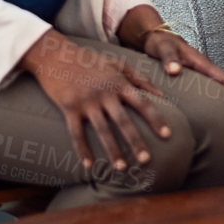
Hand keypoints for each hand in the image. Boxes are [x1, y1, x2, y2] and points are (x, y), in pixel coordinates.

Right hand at [20, 31, 170, 172]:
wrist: (56, 55)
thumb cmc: (90, 61)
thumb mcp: (117, 64)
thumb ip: (140, 79)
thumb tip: (161, 95)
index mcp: (119, 83)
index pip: (142, 103)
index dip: (156, 119)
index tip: (167, 135)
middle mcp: (104, 93)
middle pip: (123, 121)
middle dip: (136, 142)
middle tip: (146, 160)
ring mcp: (86, 102)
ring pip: (102, 130)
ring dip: (112, 151)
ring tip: (122, 168)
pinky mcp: (68, 108)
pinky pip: (76, 133)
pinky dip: (82, 150)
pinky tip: (89, 165)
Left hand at [141, 29, 223, 102]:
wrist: (155, 38)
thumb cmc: (162, 42)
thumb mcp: (164, 48)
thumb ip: (169, 58)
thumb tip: (175, 70)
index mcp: (202, 63)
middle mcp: (203, 70)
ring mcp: (198, 75)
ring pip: (217, 91)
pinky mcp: (191, 80)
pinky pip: (205, 93)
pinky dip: (211, 103)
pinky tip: (207, 114)